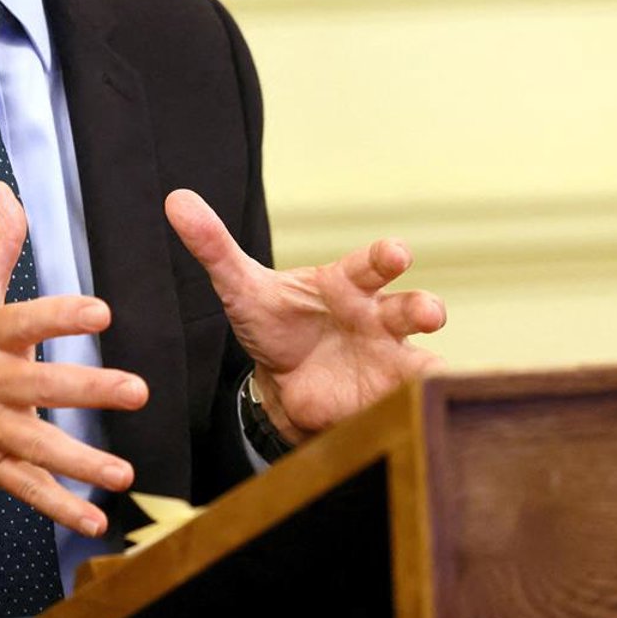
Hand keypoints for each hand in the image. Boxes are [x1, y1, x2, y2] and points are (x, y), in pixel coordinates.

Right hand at [0, 182, 148, 533]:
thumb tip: (4, 190)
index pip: (26, 320)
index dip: (61, 316)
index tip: (100, 311)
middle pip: (42, 385)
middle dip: (90, 389)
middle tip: (136, 390)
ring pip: (39, 445)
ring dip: (83, 462)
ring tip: (122, 472)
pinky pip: (28, 488)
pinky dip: (60, 507)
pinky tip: (94, 517)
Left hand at [165, 189, 444, 445]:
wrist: (280, 384)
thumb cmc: (272, 324)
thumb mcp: (240, 287)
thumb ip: (214, 247)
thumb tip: (176, 200)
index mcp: (346, 284)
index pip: (372, 264)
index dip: (386, 257)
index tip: (397, 254)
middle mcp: (377, 317)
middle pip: (408, 307)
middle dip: (421, 308)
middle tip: (429, 313)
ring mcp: (388, 358)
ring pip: (422, 356)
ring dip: (433, 365)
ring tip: (439, 375)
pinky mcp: (389, 398)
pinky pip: (416, 400)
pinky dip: (428, 406)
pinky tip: (436, 417)